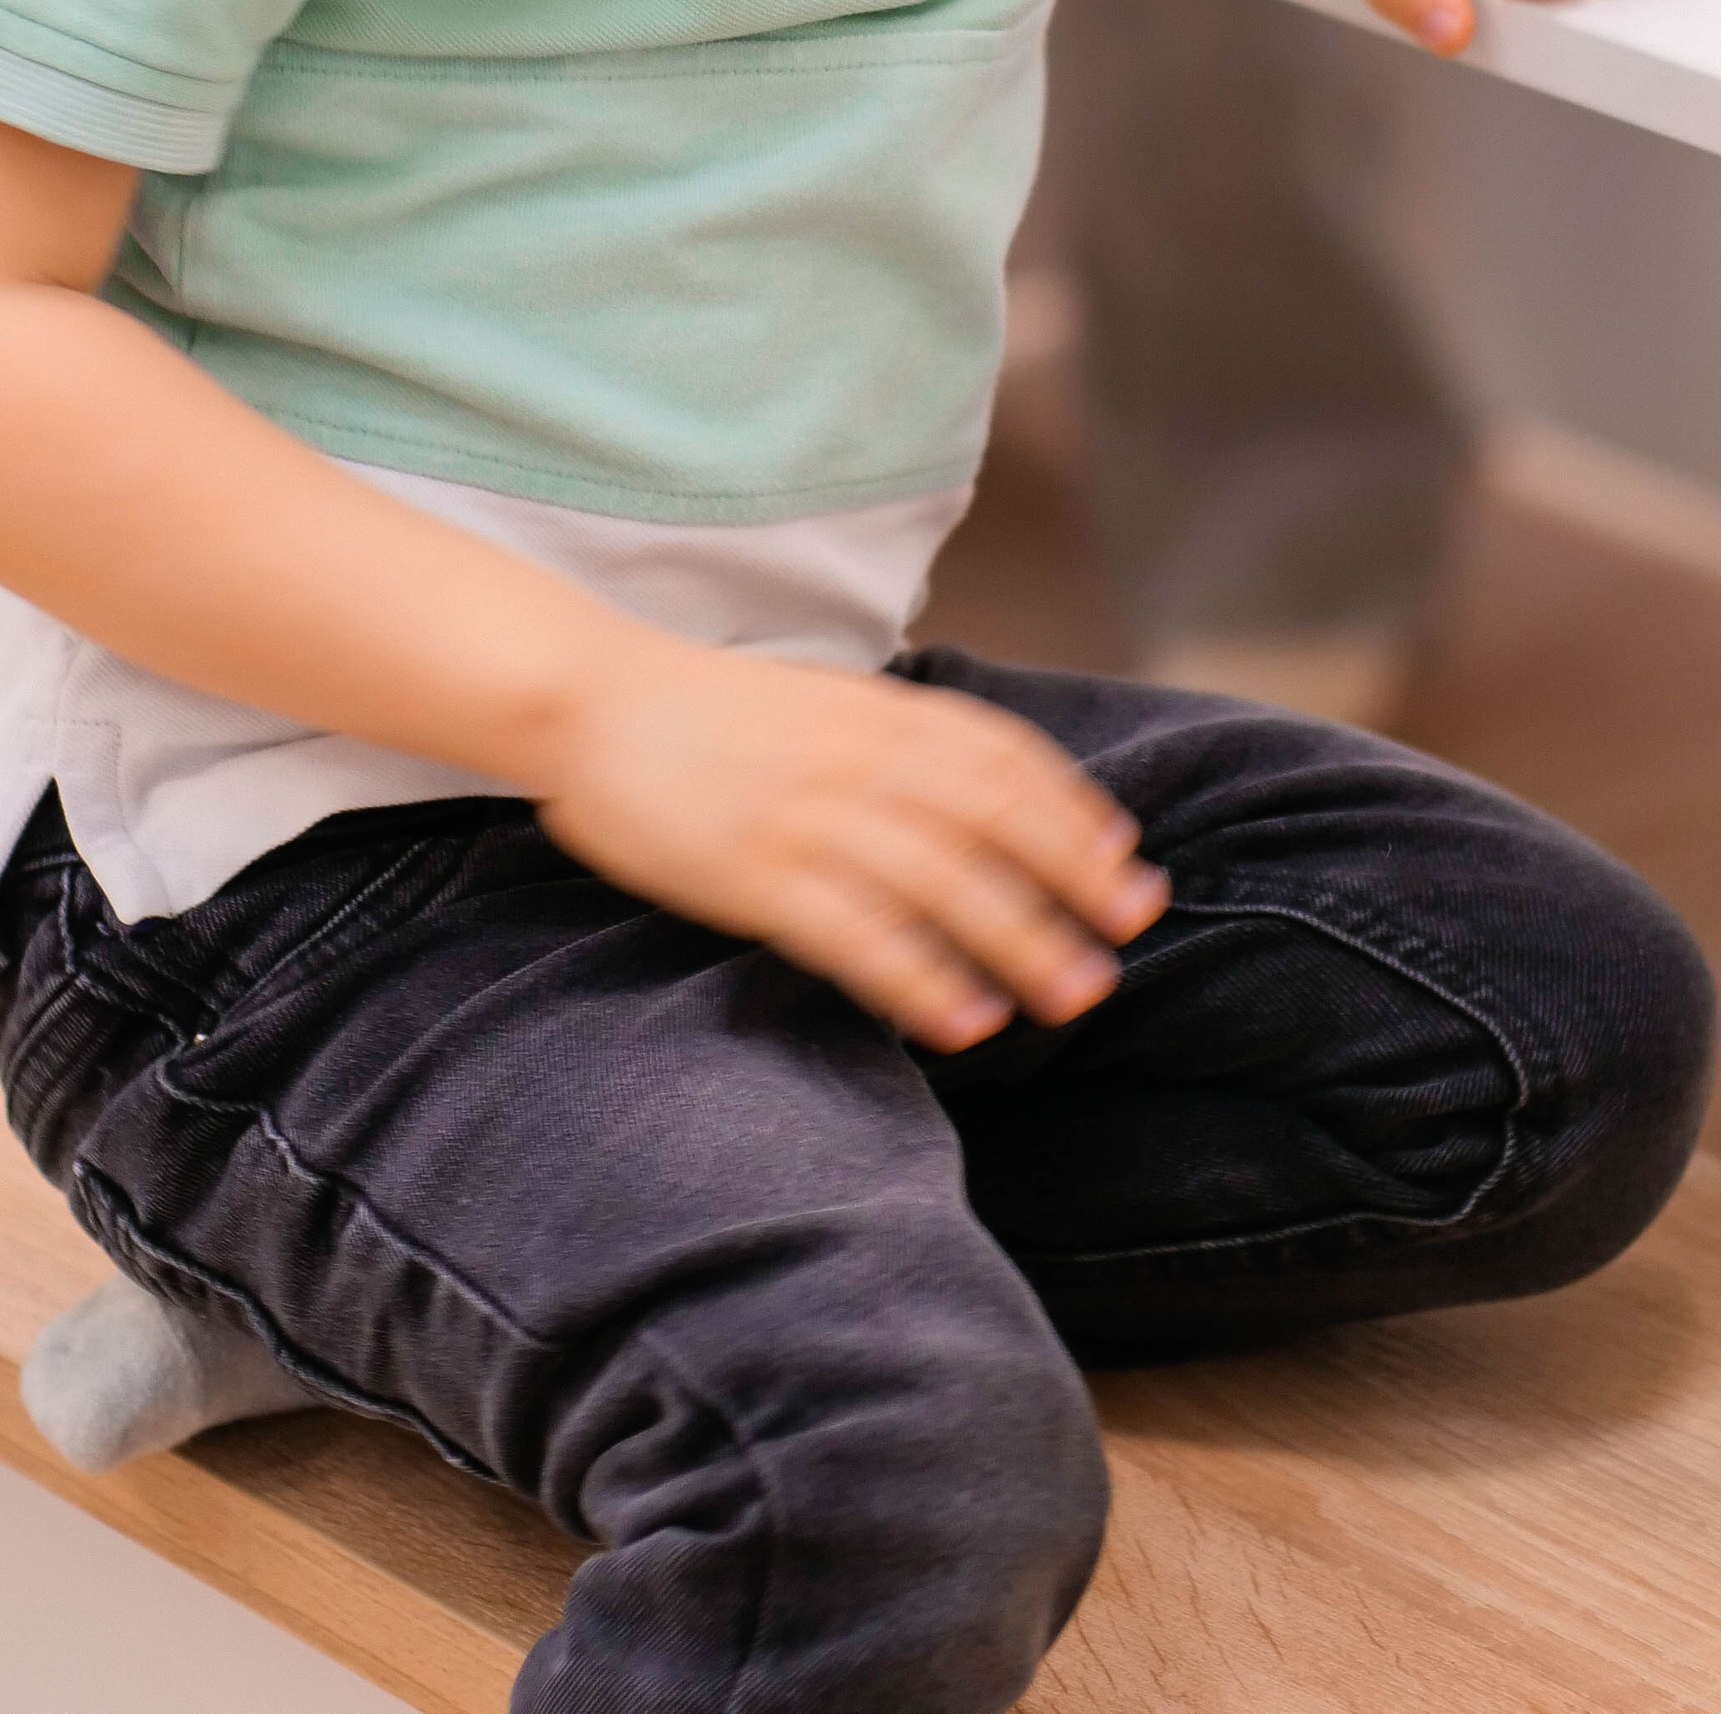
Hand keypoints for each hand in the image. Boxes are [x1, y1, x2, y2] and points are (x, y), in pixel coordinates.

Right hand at [537, 635, 1167, 1049]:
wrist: (591, 699)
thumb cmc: (703, 711)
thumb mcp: (815, 701)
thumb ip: (889, 736)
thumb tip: (973, 789)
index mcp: (874, 709)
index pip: (1003, 756)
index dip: (1073, 812)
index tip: (1124, 864)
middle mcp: (856, 756)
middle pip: (996, 820)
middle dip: (1073, 881)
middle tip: (1129, 936)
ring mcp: (808, 815)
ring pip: (946, 882)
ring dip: (1021, 940)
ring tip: (1072, 995)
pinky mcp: (757, 874)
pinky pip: (861, 936)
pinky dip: (923, 980)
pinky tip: (965, 1021)